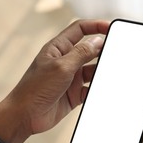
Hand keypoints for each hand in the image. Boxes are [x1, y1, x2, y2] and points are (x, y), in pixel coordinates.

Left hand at [0, 19, 108, 142]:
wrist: (24, 116)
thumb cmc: (34, 89)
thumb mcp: (61, 67)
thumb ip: (81, 53)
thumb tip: (98, 41)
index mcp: (58, 48)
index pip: (80, 29)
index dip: (96, 25)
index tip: (111, 27)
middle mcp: (66, 61)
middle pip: (90, 50)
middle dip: (103, 50)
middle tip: (118, 52)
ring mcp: (71, 78)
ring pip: (93, 70)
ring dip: (102, 72)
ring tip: (112, 72)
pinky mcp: (74, 94)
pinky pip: (91, 89)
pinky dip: (98, 90)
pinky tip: (104, 91)